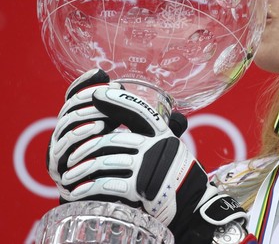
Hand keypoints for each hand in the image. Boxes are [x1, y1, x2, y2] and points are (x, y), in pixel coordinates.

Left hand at [47, 69, 248, 243]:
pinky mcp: (142, 188)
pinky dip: (89, 187)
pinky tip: (79, 190)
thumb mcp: (169, 147)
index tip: (95, 94)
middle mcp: (157, 146)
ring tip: (69, 176)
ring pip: (105, 161)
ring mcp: (149, 166)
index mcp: (163, 133)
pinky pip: (108, 184)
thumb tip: (128, 113)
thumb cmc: (174, 174)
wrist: (190, 203)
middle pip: (112, 139)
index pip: (138, 110)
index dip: (116, 100)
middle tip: (71, 155)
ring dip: (83, 170)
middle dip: (86, 147)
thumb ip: (152, 135)